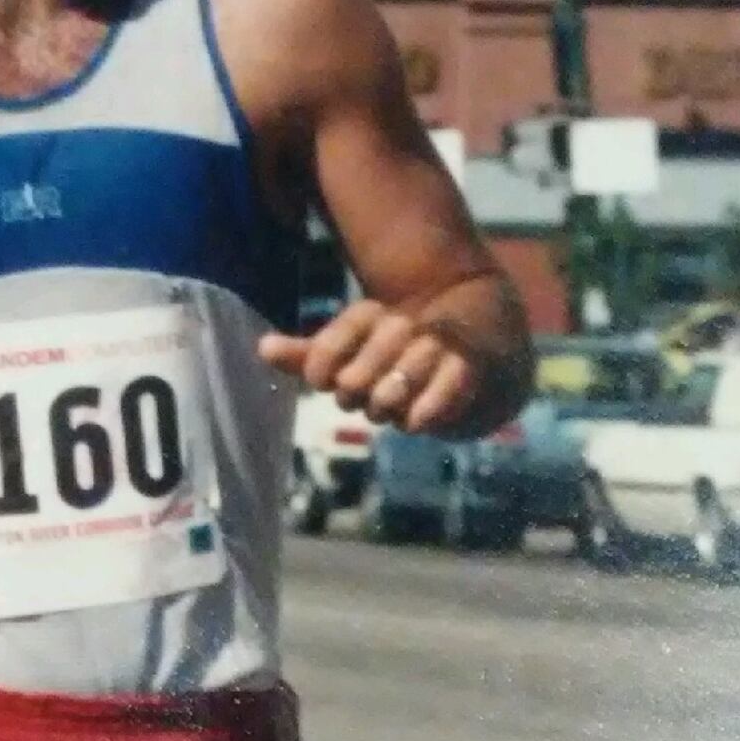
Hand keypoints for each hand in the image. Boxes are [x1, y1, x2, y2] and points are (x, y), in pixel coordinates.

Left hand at [259, 301, 479, 433]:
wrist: (477, 353)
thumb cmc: (400, 361)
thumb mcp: (353, 356)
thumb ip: (311, 356)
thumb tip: (261, 347)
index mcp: (374, 316)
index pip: (339, 334)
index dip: (323, 360)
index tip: (321, 381)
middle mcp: (406, 325)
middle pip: (366, 364)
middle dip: (355, 388)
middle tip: (356, 399)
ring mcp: (438, 347)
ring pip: (403, 378)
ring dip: (387, 402)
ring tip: (386, 411)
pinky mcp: (470, 368)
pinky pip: (445, 387)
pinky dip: (426, 409)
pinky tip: (414, 424)